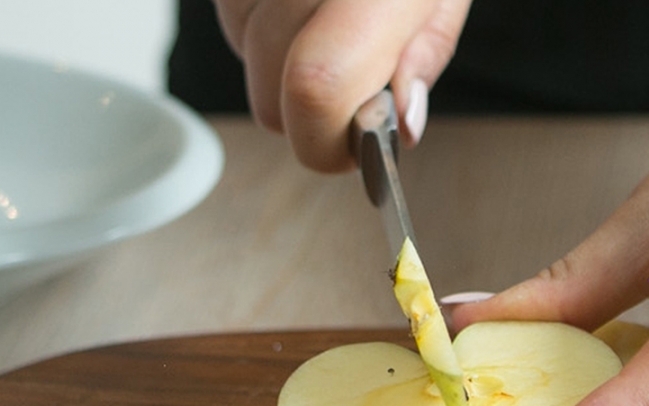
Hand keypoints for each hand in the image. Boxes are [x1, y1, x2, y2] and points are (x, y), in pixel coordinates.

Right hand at [213, 0, 470, 169]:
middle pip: (269, 89)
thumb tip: (399, 123)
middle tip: (348, 82)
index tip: (351, 148)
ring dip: (278, 59)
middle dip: (304, 113)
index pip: (317, 88)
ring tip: (325, 16)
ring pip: (242, 53)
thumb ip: (421, 56)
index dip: (325, 141)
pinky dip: (257, 19)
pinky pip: (226, 13)